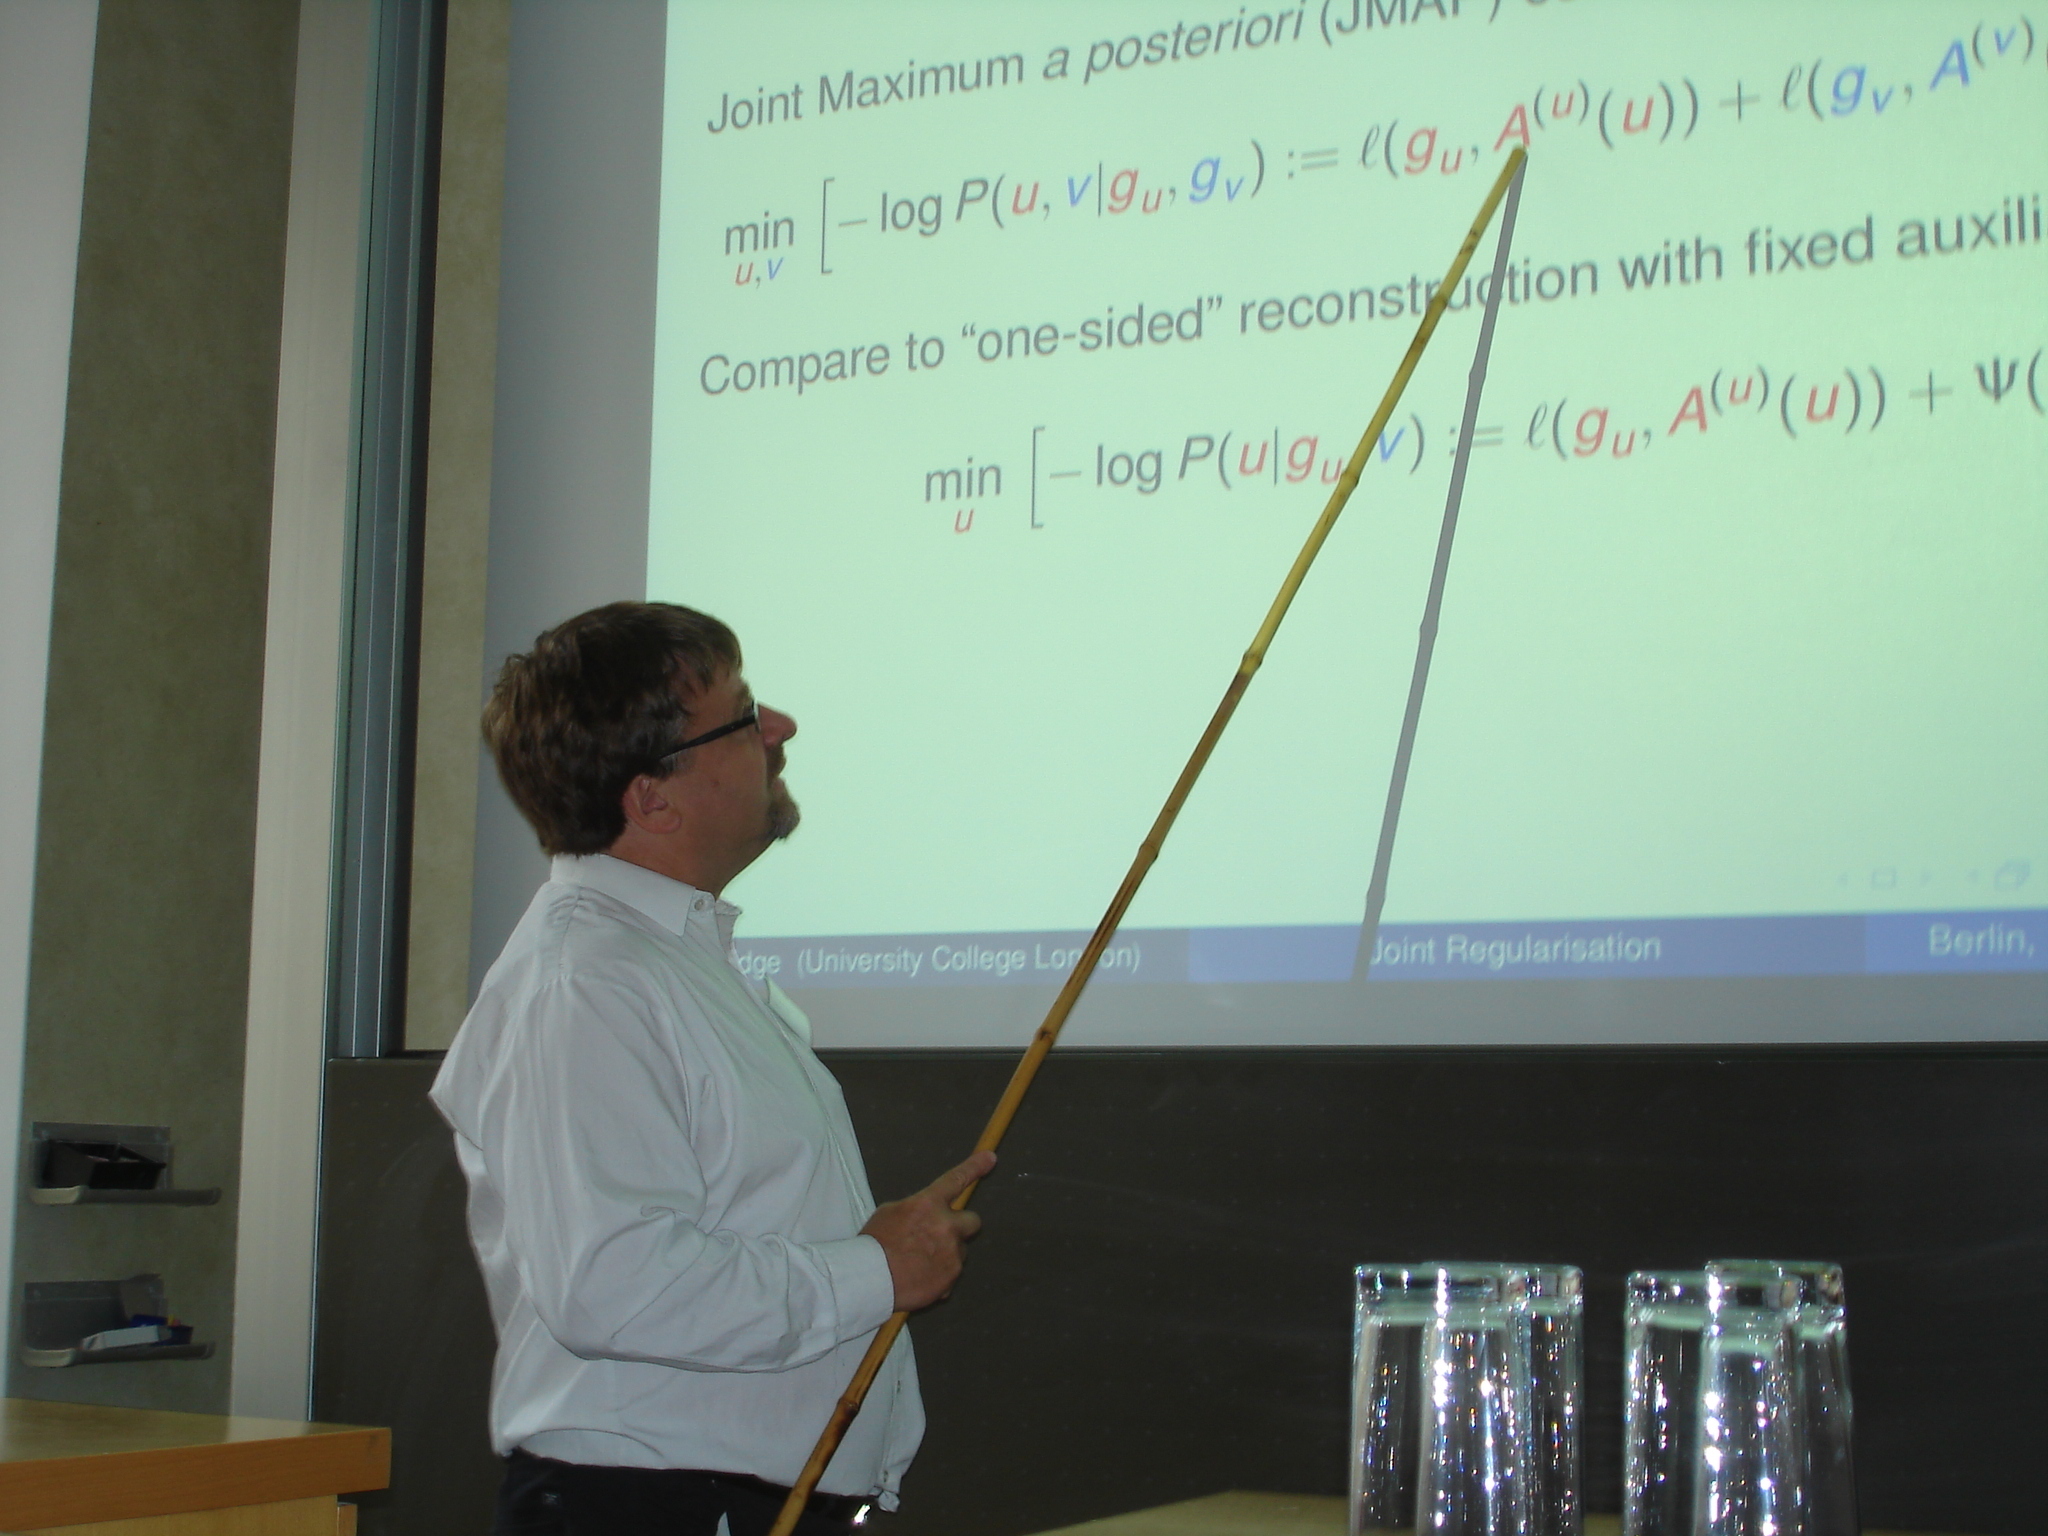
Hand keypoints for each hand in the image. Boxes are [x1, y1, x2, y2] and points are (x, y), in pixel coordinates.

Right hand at [860, 1150, 995, 1312]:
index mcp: (928, 1204)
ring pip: (960, 1250)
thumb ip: (915, 1209)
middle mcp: (946, 1226)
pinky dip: (939, 1277)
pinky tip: (919, 1278)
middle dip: (960, 1226)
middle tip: (941, 1235)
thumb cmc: (874, 1245)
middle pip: (972, 1221)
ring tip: (919, 1263)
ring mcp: (951, 1254)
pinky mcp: (951, 1278)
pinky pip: (951, 1275)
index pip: (956, 1180)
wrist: (870, 1280)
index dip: (974, 1167)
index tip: (990, 1158)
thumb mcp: (889, 1213)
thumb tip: (925, 1214)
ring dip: (946, 1254)